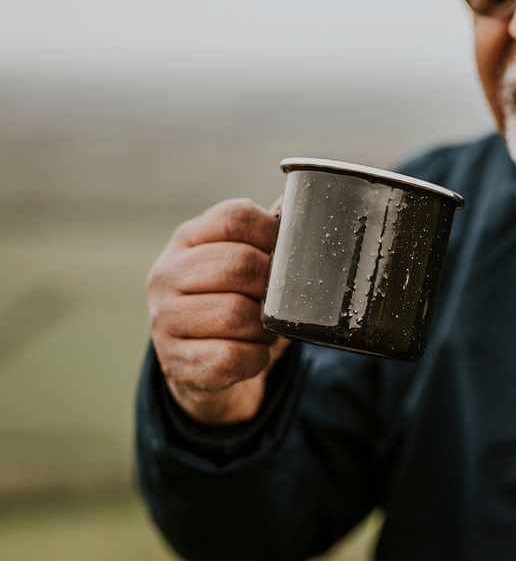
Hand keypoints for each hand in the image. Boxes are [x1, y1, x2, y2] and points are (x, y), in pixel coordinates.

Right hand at [146, 198, 289, 424]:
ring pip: (237, 314)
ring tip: (261, 329)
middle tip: (275, 301)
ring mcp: (165, 317)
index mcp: (188, 238)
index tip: (283, 255)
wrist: (198, 362)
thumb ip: (268, 232)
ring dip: (264, 327)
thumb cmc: (232, 298)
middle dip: (271, 288)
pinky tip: (250, 352)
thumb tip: (305, 199)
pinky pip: (231, 357)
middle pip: (241, 264)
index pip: (236, 217)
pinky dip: (254, 357)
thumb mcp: (241, 260)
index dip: (272, 235)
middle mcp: (167, 273)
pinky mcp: (175, 360)